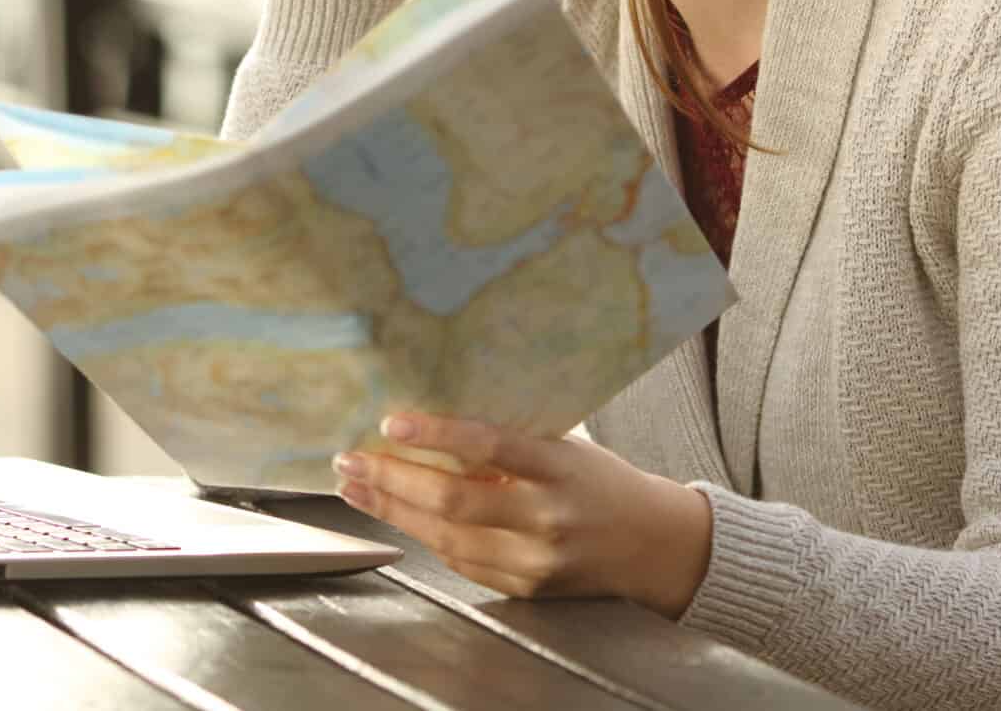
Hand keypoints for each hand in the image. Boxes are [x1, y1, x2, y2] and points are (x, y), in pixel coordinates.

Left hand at [333, 412, 713, 618]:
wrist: (650, 543)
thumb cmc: (598, 480)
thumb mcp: (563, 445)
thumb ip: (508, 437)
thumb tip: (430, 411)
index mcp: (560, 468)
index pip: (490, 447)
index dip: (437, 434)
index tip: (391, 422)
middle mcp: (548, 517)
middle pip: (455, 502)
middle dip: (392, 480)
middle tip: (350, 459)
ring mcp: (536, 560)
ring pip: (447, 539)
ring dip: (393, 511)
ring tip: (357, 487)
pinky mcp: (526, 589)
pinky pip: (461, 562)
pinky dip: (424, 537)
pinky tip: (397, 514)